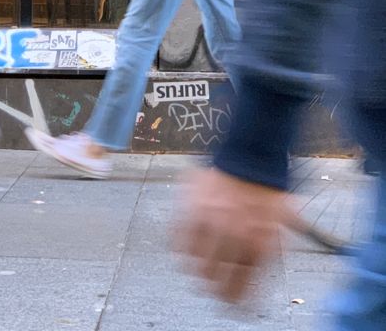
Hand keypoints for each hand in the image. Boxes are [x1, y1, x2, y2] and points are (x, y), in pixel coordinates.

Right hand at [176, 167, 287, 302]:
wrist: (253, 155)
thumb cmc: (267, 192)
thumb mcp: (280, 229)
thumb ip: (268, 257)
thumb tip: (258, 286)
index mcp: (257, 247)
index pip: (237, 292)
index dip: (232, 301)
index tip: (229, 302)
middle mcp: (231, 237)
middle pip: (211, 283)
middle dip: (212, 288)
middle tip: (212, 286)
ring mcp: (208, 222)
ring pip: (191, 266)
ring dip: (196, 270)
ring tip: (200, 267)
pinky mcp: (190, 207)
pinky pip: (176, 240)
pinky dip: (178, 248)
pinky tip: (187, 248)